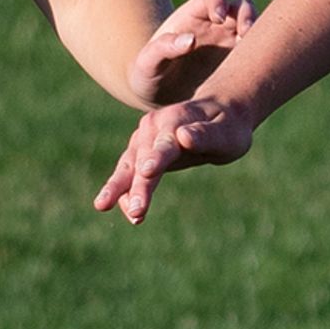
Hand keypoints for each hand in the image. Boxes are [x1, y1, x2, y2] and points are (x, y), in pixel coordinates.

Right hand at [95, 92, 258, 224]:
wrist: (217, 116)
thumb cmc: (227, 127)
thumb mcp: (226, 133)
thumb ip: (206, 136)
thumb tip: (183, 137)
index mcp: (176, 119)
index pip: (165, 143)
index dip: (156, 158)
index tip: (148, 172)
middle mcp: (153, 127)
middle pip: (142, 158)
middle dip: (137, 185)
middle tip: (135, 211)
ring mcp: (143, 139)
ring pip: (128, 166)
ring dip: (118, 188)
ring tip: (102, 206)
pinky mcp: (139, 153)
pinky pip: (128, 174)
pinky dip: (124, 192)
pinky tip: (129, 213)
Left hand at [123, 0, 252, 106]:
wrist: (159, 98)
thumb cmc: (149, 75)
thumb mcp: (146, 64)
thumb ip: (162, 48)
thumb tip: (189, 40)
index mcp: (193, 16)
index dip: (219, 2)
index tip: (218, 18)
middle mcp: (217, 26)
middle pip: (241, 7)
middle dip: (248, 15)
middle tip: (246, 33)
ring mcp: (231, 44)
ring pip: (255, 29)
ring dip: (260, 37)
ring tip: (255, 55)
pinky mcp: (240, 65)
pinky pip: (257, 57)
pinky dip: (262, 61)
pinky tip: (256, 76)